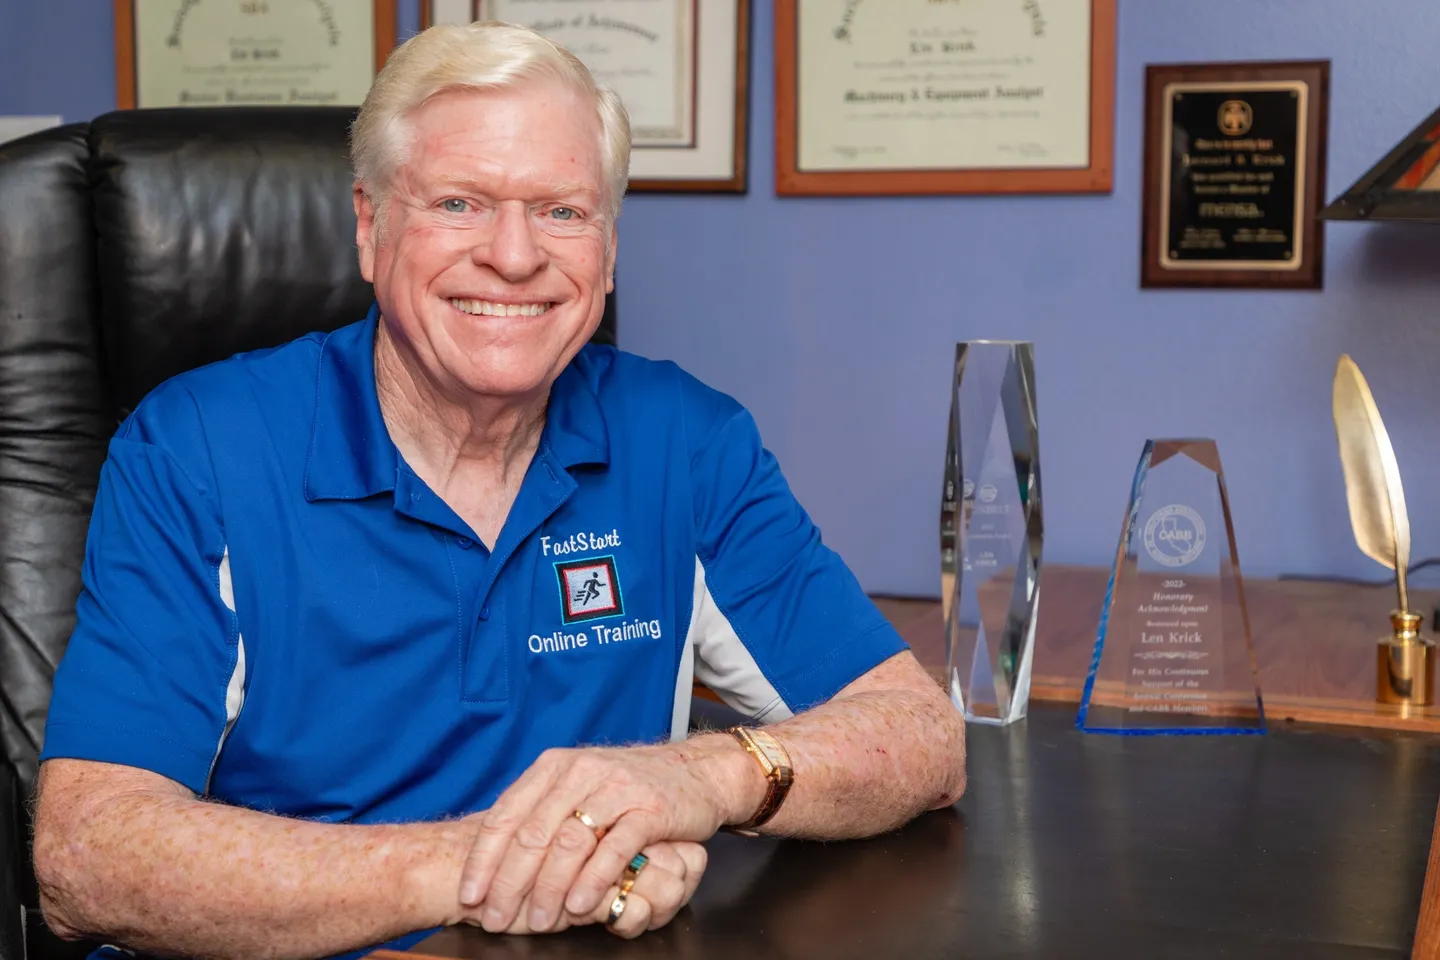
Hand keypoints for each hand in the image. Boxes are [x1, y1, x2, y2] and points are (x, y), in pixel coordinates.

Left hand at [458, 738, 751, 933]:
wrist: (694, 772)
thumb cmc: (628, 787)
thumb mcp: (578, 786)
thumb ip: (540, 810)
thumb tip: (490, 856)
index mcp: (553, 767)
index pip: (505, 815)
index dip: (483, 859)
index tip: (470, 896)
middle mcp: (580, 772)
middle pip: (532, 833)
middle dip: (509, 883)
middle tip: (496, 919)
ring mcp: (615, 788)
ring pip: (569, 842)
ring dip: (548, 888)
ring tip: (539, 921)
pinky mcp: (649, 808)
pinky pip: (613, 848)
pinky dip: (592, 880)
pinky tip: (579, 905)